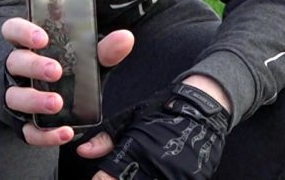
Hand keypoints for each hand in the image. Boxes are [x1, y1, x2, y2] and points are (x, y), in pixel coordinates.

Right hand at [1, 17, 133, 146]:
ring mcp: (15, 95)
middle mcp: (17, 69)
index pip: (13, 30)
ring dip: (34, 100)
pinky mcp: (20, 123)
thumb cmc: (66, 69)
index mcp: (28, 46)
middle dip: (34, 66)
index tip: (42, 38)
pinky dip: (44, 134)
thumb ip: (102, 50)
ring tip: (56, 103)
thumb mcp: (83, 58)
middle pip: (15, 62)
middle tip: (55, 71)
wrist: (47, 102)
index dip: (22, 32)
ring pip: (14, 96)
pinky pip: (26, 130)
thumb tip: (125, 38)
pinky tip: (64, 132)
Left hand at [82, 82, 230, 179]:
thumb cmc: (162, 112)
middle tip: (117, 174)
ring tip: (138, 172)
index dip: (101, 179)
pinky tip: (155, 173)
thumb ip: (105, 139)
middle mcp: (152, 167)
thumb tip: (83, 151)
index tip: (101, 177)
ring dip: (138, 179)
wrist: (200, 111)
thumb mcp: (130, 119)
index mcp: (134, 151)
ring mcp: (171, 177)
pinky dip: (158, 179)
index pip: (106, 179)